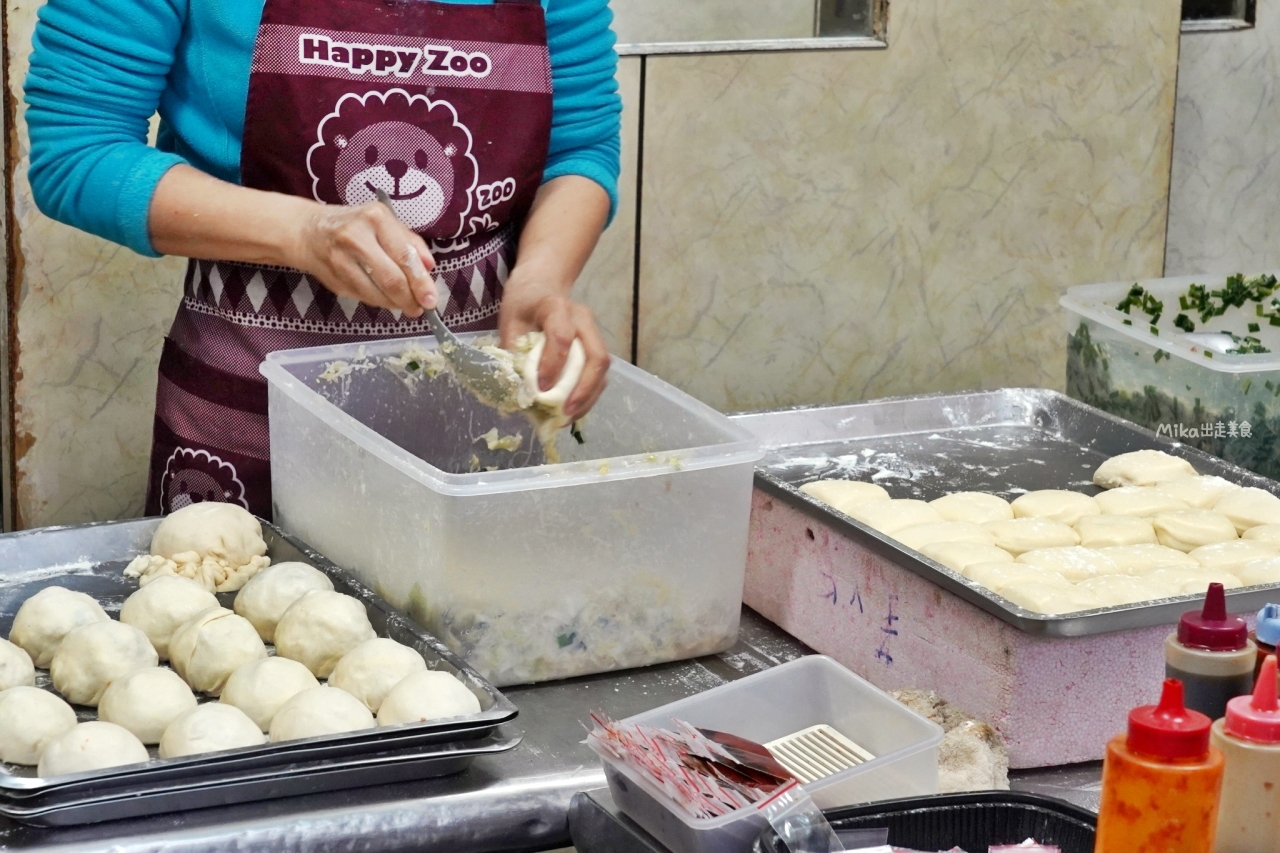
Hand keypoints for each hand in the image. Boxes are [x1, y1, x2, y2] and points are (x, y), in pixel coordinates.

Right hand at [289, 201, 436, 316]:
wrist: (309, 231)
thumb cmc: (356, 226)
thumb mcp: (386, 223)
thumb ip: (411, 243)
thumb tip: (429, 267)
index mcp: (376, 218)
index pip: (404, 256)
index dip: (420, 282)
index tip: (431, 299)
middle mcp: (356, 237)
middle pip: (391, 279)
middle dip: (410, 299)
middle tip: (419, 308)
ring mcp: (341, 259)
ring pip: (377, 293)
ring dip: (395, 304)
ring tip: (405, 305)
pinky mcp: (334, 278)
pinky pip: (363, 297)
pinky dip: (379, 302)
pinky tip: (385, 298)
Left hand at [499, 270, 609, 421]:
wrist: (540, 287)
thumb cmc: (523, 306)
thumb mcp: (510, 324)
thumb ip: (513, 355)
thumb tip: (517, 395)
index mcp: (556, 307)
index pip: (561, 336)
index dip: (553, 365)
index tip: (539, 388)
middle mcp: (582, 319)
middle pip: (596, 356)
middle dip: (583, 389)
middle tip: (565, 413)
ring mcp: (594, 333)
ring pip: (602, 369)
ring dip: (588, 397)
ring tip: (569, 417)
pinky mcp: (596, 347)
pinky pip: (599, 374)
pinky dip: (588, 395)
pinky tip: (572, 410)